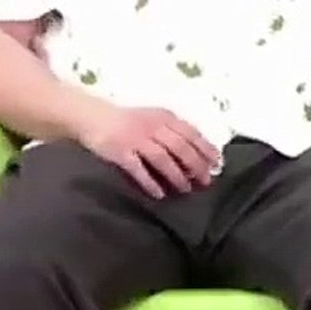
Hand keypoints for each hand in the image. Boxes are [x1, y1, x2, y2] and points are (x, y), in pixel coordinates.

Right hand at [77, 105, 221, 198]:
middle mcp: (153, 126)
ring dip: (176, 175)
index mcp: (164, 117)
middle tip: (206, 181)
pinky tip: (158, 194)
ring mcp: (136, 139)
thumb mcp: (154, 118)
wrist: (93, 116)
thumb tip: (198, 152)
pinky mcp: (119, 151)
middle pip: (181, 147)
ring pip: (162, 158)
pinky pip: (138, 169)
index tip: (217, 164)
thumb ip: (173, 131)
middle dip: (196, 165)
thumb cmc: (128, 120)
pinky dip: (150, 182)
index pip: (192, 133)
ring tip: (185, 189)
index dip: (206, 149)